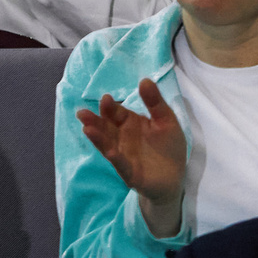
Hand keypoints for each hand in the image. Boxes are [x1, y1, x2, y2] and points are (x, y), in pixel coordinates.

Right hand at [77, 75, 188, 236]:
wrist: (174, 177)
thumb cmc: (168, 147)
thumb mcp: (166, 120)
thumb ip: (155, 102)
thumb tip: (144, 80)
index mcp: (129, 123)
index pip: (116, 113)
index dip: (110, 107)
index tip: (106, 99)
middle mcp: (121, 138)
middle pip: (106, 128)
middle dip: (94, 121)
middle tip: (83, 113)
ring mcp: (123, 155)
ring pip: (107, 144)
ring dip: (98, 138)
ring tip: (87, 129)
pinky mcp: (129, 173)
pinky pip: (121, 164)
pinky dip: (116, 157)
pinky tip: (111, 151)